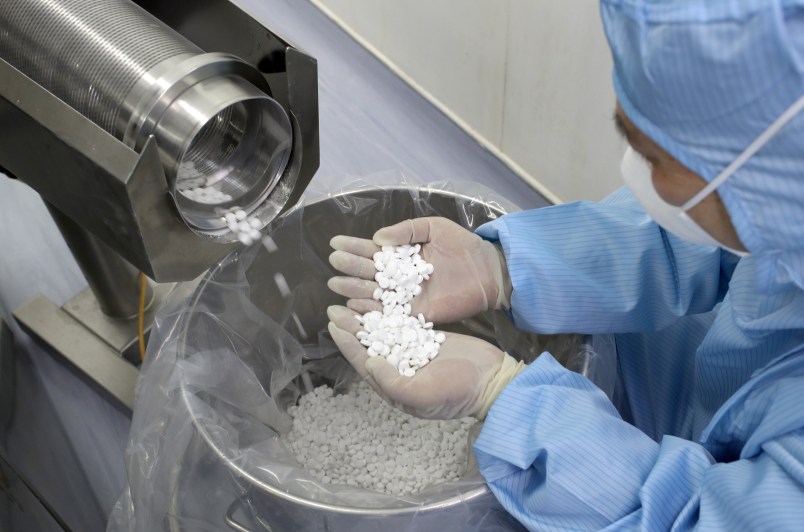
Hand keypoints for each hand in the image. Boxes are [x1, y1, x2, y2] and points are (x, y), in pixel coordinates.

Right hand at [327, 217, 508, 323]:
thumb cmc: (463, 245)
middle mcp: (400, 277)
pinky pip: (390, 313)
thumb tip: (377, 238)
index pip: (373, 251)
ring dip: (354, 289)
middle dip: (350, 267)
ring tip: (337, 284)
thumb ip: (406, 231)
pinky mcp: (415, 313)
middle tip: (334, 263)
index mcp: (402, 255)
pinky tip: (354, 306)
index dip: (354, 247)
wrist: (487, 271)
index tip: (335, 244)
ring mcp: (406, 296)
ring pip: (375, 293)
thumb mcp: (433, 227)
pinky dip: (371, 311)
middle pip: (369, 273)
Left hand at [327, 305, 523, 419]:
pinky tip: (381, 297)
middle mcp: (399, 369)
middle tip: (335, 307)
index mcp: (394, 386)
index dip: (348, 345)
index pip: (364, 363)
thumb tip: (370, 364)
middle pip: (370, 345)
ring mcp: (413, 354)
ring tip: (352, 298)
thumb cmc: (458, 392)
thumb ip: (393, 382)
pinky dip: (391, 313)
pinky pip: (403, 325)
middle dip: (353, 327)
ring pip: (384, 333)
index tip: (333, 325)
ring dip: (368, 317)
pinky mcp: (427, 340)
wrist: (492, 380)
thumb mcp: (423, 394)